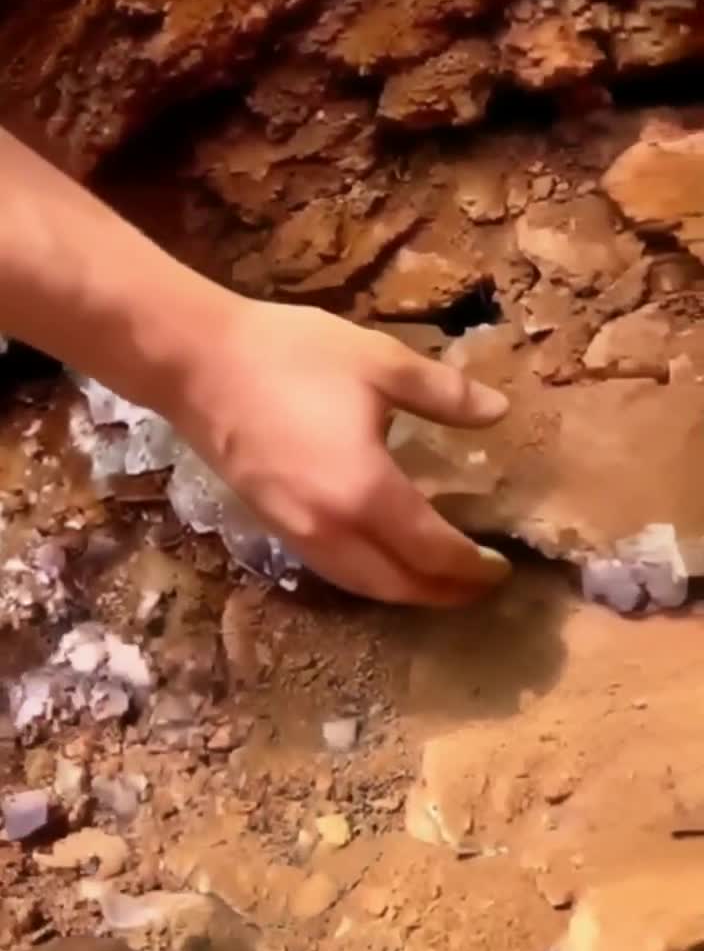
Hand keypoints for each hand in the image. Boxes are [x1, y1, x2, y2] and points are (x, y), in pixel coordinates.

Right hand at [172, 293, 509, 605]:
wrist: (198, 363)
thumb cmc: (291, 356)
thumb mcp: (380, 363)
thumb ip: (445, 394)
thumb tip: (499, 411)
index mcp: (367, 492)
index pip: (433, 552)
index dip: (472, 567)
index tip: (501, 567)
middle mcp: (333, 529)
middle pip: (399, 585)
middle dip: (444, 593)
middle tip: (478, 587)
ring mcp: (297, 534)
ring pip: (363, 586)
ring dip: (405, 593)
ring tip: (437, 583)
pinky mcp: (273, 527)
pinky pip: (332, 572)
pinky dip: (368, 579)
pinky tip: (381, 561)